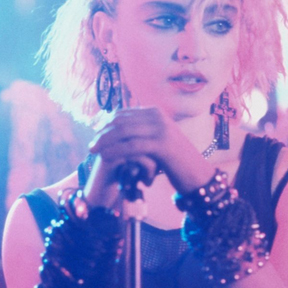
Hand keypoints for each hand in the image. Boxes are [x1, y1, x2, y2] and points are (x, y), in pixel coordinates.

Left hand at [87, 106, 214, 201]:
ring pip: (124, 132)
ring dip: (105, 141)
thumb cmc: (176, 162)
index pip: (123, 114)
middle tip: (91, 145)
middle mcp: (158, 117)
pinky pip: (131, 146)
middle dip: (102, 133)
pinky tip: (105, 157)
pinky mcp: (161, 145)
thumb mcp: (157, 143)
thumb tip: (118, 132)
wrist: (197, 174)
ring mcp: (161, 129)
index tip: (94, 136)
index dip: (105, 124)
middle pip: (121, 121)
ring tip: (93, 151)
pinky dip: (115, 151)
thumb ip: (141, 134)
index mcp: (155, 113)